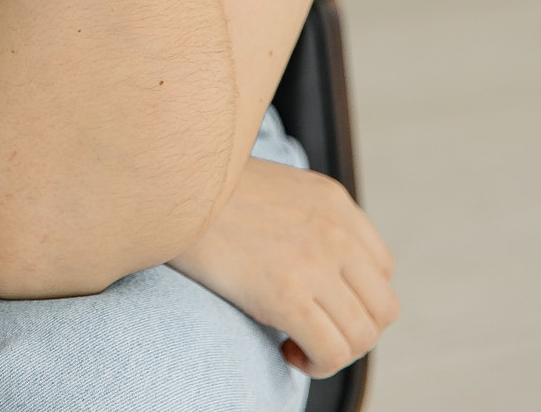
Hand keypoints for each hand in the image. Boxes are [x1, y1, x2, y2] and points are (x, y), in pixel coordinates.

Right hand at [168, 158, 399, 378]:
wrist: (172, 189)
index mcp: (333, 201)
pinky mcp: (289, 296)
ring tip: (296, 344)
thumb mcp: (277, 189)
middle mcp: (335, 231)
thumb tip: (316, 269)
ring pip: (362, 337)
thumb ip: (308, 218)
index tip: (321, 305)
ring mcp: (315, 263)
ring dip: (334, 353)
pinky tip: (285, 350)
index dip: (356, 298)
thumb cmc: (210, 196)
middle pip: (382, 308)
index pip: (381, 269)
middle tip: (312, 332)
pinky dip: (315, 364)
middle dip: (352, 331)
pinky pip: (332, 352)